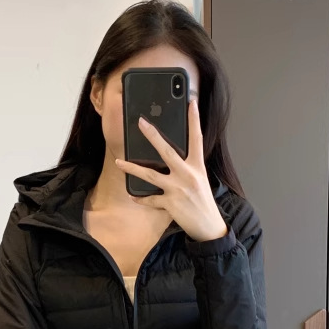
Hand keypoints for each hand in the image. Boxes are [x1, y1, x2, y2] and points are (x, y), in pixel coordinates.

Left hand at [115, 99, 228, 243]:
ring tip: (119, 162)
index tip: (191, 102)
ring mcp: (177, 189)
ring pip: (150, 175)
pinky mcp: (170, 204)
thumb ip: (187, 168)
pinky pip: (150, 199)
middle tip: (141, 122)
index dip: (194, 120)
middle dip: (152, 135)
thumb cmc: (203, 202)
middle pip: (166, 151)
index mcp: (197, 166)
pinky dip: (141, 199)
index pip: (196, 138)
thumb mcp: (200, 180)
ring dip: (132, 168)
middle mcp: (187, 175)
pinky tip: (133, 196)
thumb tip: (171, 158)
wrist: (209, 226)